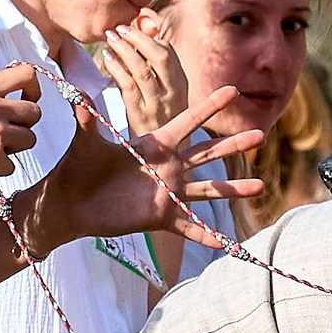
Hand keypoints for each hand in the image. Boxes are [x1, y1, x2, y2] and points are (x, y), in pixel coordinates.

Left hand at [21, 88, 264, 255]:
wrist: (71, 203)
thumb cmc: (78, 168)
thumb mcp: (86, 141)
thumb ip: (88, 120)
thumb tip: (78, 95)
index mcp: (155, 145)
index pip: (187, 122)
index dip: (209, 107)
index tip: (231, 91)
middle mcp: (168, 167)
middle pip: (207, 154)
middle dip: (233, 145)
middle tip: (260, 135)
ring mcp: (168, 193)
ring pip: (208, 190)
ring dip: (234, 189)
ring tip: (260, 186)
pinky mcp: (161, 217)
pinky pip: (188, 226)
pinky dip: (205, 234)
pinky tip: (224, 241)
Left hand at [96, 18, 189, 147]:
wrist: (155, 166)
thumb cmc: (154, 126)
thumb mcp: (161, 98)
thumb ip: (152, 70)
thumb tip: (140, 35)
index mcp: (182, 86)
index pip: (168, 52)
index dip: (151, 35)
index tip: (133, 23)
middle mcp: (175, 95)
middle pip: (161, 56)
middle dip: (139, 37)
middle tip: (120, 27)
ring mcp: (159, 107)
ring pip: (143, 70)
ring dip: (126, 49)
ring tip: (111, 37)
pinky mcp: (141, 118)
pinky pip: (129, 87)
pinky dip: (117, 69)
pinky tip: (107, 59)